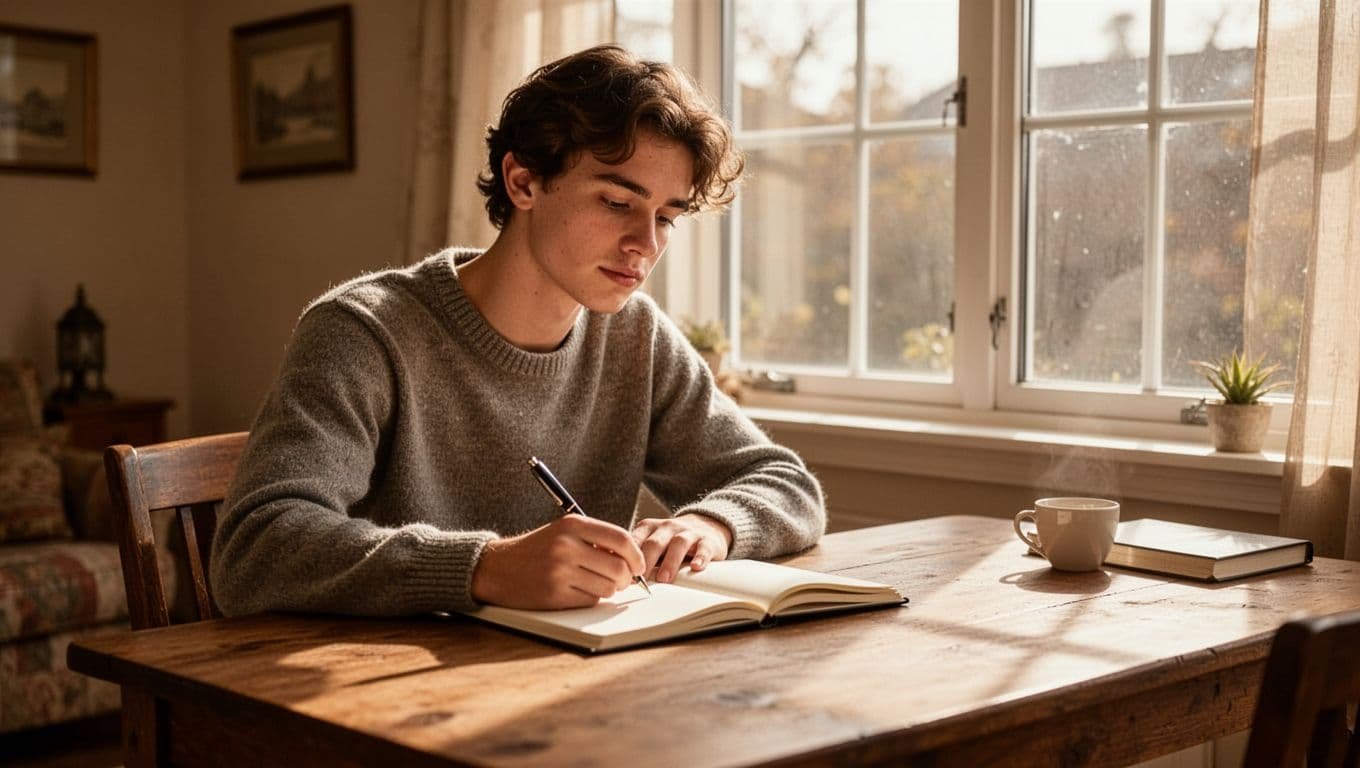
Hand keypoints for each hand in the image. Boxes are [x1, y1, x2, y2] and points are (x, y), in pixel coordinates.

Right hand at [471, 515, 646, 608]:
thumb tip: (632, 558)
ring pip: (607, 587)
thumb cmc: (537, 549)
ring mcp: (559, 571)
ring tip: (597, 583)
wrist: (497, 567)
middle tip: (622, 580)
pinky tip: (579, 591)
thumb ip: (596, 539)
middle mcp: (566, 546)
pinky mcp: (554, 595)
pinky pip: (590, 600)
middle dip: (626, 578)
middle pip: (618, 567)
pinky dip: (592, 598)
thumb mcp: (563, 532)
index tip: (640, 565)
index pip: (621, 538)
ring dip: (609, 589)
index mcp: (572, 525)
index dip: (637, 555)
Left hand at [632, 513, 733, 582]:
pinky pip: (704, 548)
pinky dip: (701, 557)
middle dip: (646, 561)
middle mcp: (668, 527)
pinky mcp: (707, 540)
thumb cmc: (670, 541)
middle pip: (654, 542)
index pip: (635, 540)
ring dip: (670, 562)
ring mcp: (688, 532)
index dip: (627, 557)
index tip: (622, 574)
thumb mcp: (651, 542)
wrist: (705, 525)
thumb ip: (636, 556)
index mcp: (649, 527)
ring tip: (664, 579)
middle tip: (640, 580)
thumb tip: (615, 578)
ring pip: (678, 544)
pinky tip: (696, 568)